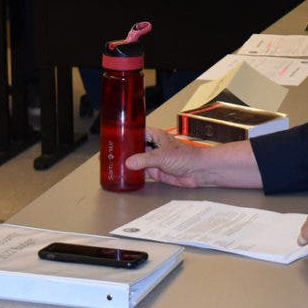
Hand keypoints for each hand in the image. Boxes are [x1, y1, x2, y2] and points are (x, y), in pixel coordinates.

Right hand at [125, 126, 262, 188]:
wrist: (198, 171)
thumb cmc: (186, 156)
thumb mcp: (162, 155)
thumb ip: (145, 159)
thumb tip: (128, 162)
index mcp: (155, 136)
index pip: (137, 132)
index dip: (126, 134)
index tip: (113, 137)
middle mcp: (153, 147)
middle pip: (135, 147)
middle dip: (124, 150)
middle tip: (109, 154)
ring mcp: (154, 159)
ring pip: (137, 160)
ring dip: (128, 163)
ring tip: (113, 165)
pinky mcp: (156, 172)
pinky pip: (142, 172)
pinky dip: (134, 174)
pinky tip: (125, 175)